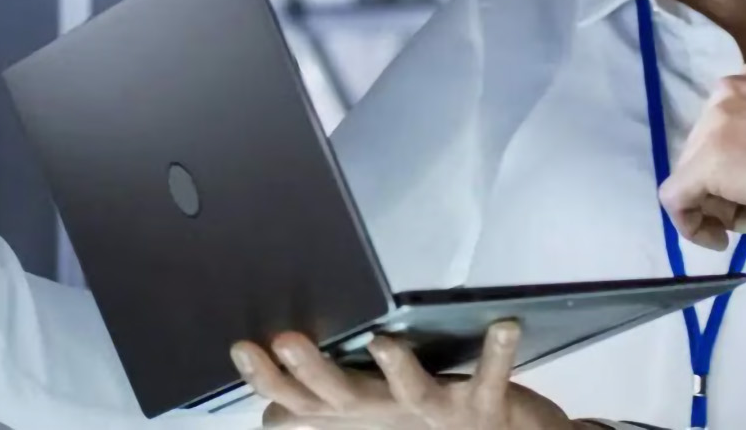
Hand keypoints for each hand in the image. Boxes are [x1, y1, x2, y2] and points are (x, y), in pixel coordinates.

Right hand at [230, 322, 578, 428]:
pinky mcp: (486, 408)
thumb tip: (271, 414)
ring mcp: (439, 414)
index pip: (305, 400)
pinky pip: (493, 378)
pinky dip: (498, 353)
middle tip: (286, 339)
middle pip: (344, 399)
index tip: (242, 347)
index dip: (271, 379)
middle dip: (313, 372)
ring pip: (413, 395)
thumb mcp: (374, 416)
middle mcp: (392, 416)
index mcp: (363, 412)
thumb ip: (326, 408)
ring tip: (382, 342)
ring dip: (398, 370)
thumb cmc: (436, 423)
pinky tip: (503, 325)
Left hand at [658, 61, 745, 249]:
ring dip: (729, 208)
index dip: (740, 170)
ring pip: (694, 176)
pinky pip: (676, 198)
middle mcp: (725, 91)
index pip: (725, 130)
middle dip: (731, 191)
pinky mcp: (708, 161)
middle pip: (705, 152)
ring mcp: (713, 122)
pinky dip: (691, 224)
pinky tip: (720, 239)